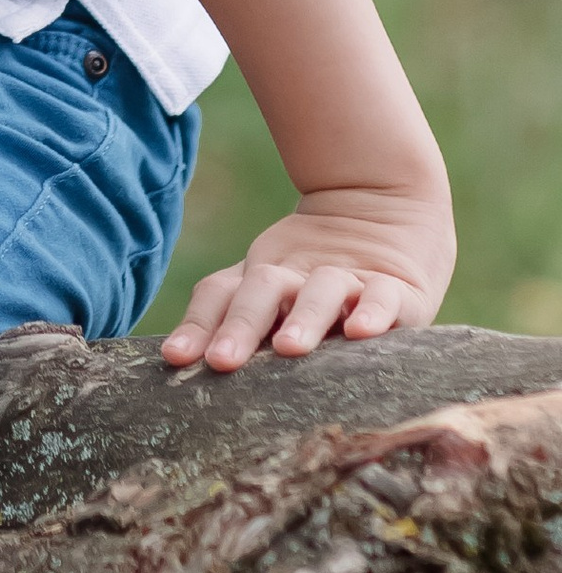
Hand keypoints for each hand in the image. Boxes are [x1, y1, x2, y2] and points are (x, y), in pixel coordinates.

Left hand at [159, 179, 455, 370]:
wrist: (388, 211)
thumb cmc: (317, 276)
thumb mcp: (273, 294)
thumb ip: (230, 318)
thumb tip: (175, 358)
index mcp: (263, 278)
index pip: (222, 293)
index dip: (198, 323)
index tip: (175, 357)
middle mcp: (300, 276)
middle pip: (264, 289)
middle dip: (241, 325)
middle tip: (222, 361)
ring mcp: (349, 280)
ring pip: (322, 291)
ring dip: (304, 317)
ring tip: (289, 347)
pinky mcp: (397, 290)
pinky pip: (384, 297)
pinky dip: (372, 312)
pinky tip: (359, 331)